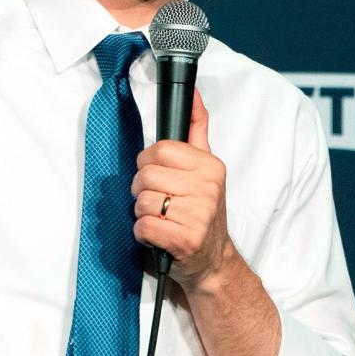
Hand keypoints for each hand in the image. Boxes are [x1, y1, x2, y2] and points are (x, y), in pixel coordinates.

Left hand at [131, 90, 237, 289]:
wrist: (213, 262)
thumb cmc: (202, 212)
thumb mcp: (205, 168)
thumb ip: (196, 129)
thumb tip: (193, 93)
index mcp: (210, 166)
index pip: (159, 149)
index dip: (148, 164)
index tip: (159, 178)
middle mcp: (208, 188)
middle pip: (146, 175)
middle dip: (143, 190)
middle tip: (159, 202)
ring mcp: (199, 215)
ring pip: (141, 201)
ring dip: (143, 214)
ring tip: (162, 219)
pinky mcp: (185, 240)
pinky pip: (143, 226)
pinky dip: (143, 234)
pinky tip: (159, 235)